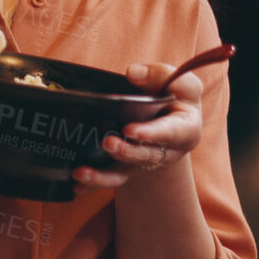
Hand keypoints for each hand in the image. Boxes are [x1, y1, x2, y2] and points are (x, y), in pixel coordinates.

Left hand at [74, 63, 203, 189]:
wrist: (168, 117)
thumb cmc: (173, 95)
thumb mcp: (178, 82)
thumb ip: (161, 74)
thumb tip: (133, 73)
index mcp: (184, 130)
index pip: (172, 133)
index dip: (152, 133)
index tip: (130, 130)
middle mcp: (165, 151)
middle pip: (146, 157)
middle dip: (126, 152)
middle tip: (107, 143)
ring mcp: (142, 162)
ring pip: (124, 173)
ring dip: (102, 176)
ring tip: (81, 172)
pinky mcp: (124, 167)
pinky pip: (109, 179)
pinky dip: (92, 184)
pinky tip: (75, 185)